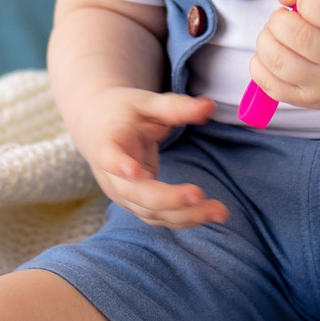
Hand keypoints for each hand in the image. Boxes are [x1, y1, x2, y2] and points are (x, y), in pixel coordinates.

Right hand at [67, 85, 224, 228]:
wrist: (100, 131)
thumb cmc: (123, 113)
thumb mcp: (145, 102)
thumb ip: (175, 106)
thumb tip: (208, 106)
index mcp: (108, 144)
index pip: (109, 157)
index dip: (119, 165)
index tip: (133, 172)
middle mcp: (112, 176)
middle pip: (137, 194)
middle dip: (169, 199)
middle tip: (199, 195)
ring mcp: (124, 195)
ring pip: (152, 212)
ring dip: (186, 215)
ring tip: (219, 212)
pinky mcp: (138, 204)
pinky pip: (161, 216)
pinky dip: (186, 217)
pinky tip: (211, 213)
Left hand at [252, 0, 319, 109]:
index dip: (310, 3)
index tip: (305, 1)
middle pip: (302, 38)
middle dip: (280, 20)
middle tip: (283, 17)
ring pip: (280, 61)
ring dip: (266, 39)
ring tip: (276, 34)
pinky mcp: (308, 101)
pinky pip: (269, 84)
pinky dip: (260, 63)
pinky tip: (273, 52)